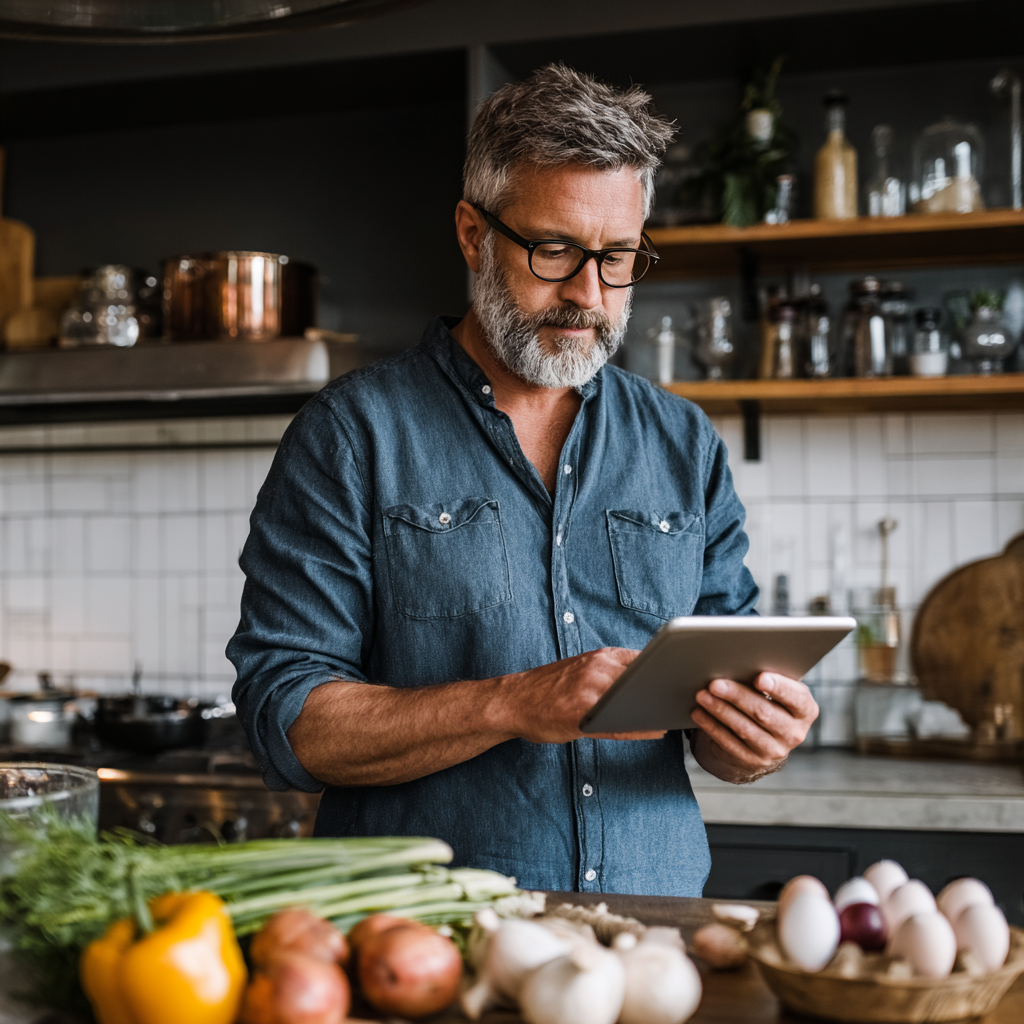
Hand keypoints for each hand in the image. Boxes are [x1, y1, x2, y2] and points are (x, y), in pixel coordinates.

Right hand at [503, 647, 666, 744]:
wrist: (512, 701)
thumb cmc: (548, 688)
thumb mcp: (581, 668)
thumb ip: (610, 671)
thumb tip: (646, 676)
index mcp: (599, 657)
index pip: (644, 659)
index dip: (664, 668)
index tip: (682, 675)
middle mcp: (597, 670)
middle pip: (644, 678)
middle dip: (665, 687)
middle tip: (686, 695)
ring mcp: (590, 693)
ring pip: (633, 701)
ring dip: (655, 708)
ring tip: (673, 713)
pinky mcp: (581, 717)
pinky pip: (618, 725)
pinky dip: (640, 728)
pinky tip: (654, 731)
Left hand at [690, 672, 817, 782]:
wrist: (764, 741)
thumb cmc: (768, 702)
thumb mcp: (775, 691)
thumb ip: (766, 679)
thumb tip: (736, 663)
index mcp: (805, 710)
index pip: (797, 698)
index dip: (779, 688)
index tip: (759, 678)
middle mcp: (794, 733)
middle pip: (764, 713)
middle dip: (737, 696)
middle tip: (715, 683)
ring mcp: (774, 750)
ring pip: (744, 729)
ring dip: (720, 710)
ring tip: (702, 695)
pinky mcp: (753, 761)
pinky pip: (729, 743)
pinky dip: (712, 726)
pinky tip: (699, 713)